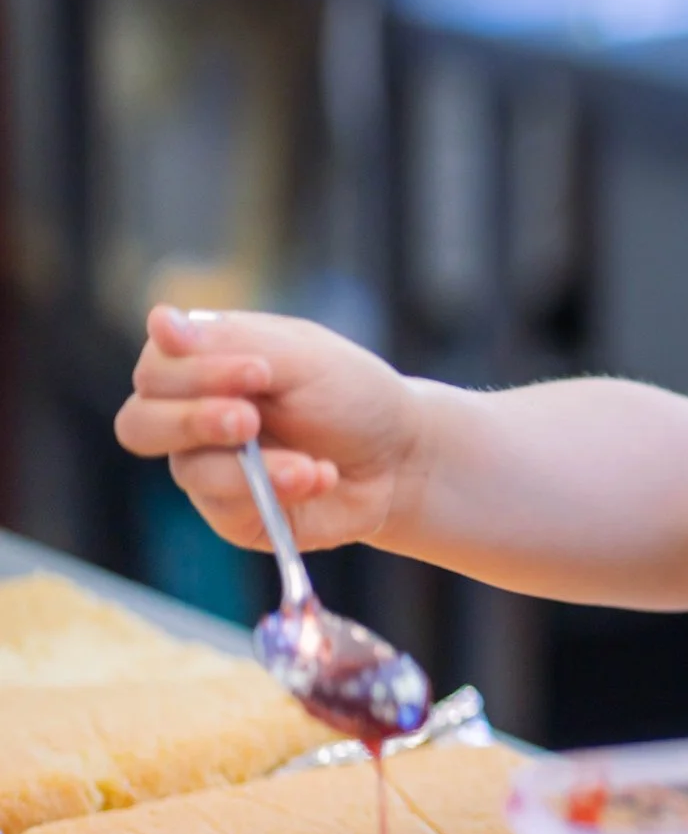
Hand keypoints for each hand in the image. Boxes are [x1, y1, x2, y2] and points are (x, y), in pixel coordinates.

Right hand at [114, 306, 427, 552]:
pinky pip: (226, 509)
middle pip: (139, 425)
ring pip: (187, 471)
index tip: (259, 371)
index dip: (196, 373)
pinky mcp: (233, 513)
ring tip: (307, 464)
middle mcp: (192, 416)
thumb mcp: (301, 356)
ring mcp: (209, 468)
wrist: (401, 455)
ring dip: (251, 467)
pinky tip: (319, 477)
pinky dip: (277, 491)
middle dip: (194, 422)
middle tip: (249, 420)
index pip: (156, 370)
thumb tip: (160, 320)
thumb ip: (230, 341)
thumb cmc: (351, 394)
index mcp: (202, 365)